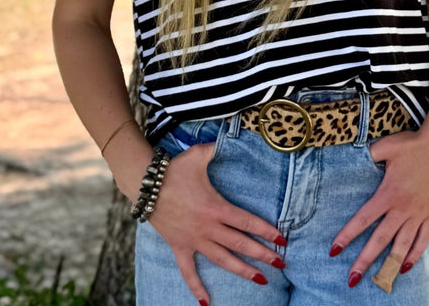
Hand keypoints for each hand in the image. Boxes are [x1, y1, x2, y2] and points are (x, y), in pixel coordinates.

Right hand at [149, 142, 285, 304]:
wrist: (146, 185)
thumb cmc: (174, 169)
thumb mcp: (198, 154)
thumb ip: (214, 148)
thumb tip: (224, 138)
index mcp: (216, 207)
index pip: (247, 222)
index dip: (266, 231)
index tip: (282, 239)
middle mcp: (208, 227)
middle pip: (240, 244)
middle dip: (262, 254)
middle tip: (280, 263)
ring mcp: (194, 240)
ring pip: (222, 259)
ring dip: (241, 270)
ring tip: (260, 280)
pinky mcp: (180, 246)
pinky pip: (188, 271)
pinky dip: (197, 288)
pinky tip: (207, 303)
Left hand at [329, 129, 428, 286]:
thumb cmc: (411, 145)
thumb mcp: (385, 146)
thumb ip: (368, 155)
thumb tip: (352, 155)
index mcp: (389, 193)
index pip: (364, 219)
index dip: (347, 235)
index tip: (334, 250)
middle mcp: (403, 208)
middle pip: (381, 240)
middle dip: (365, 260)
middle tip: (351, 279)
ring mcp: (418, 213)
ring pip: (402, 245)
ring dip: (390, 265)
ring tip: (379, 282)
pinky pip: (423, 239)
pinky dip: (415, 254)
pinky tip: (405, 267)